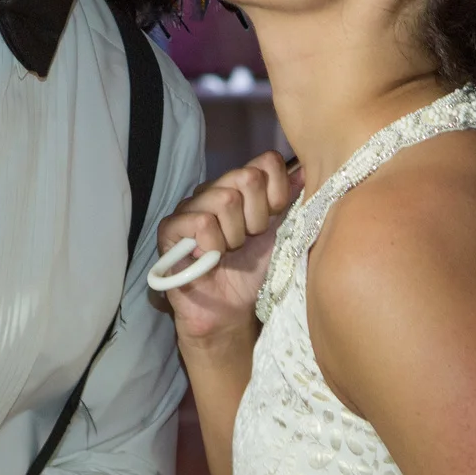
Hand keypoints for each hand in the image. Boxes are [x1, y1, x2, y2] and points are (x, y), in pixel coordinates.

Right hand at [156, 153, 295, 344]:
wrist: (230, 311)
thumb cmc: (253, 272)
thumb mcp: (280, 234)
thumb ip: (291, 201)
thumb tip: (305, 169)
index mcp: (241, 187)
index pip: (267, 162)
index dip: (277, 194)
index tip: (273, 221)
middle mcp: (214, 189)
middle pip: (247, 177)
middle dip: (257, 219)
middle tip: (248, 240)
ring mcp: (190, 206)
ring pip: (225, 200)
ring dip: (234, 237)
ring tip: (228, 252)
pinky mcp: (170, 228)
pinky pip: (201, 223)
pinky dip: (213, 247)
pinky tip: (209, 259)